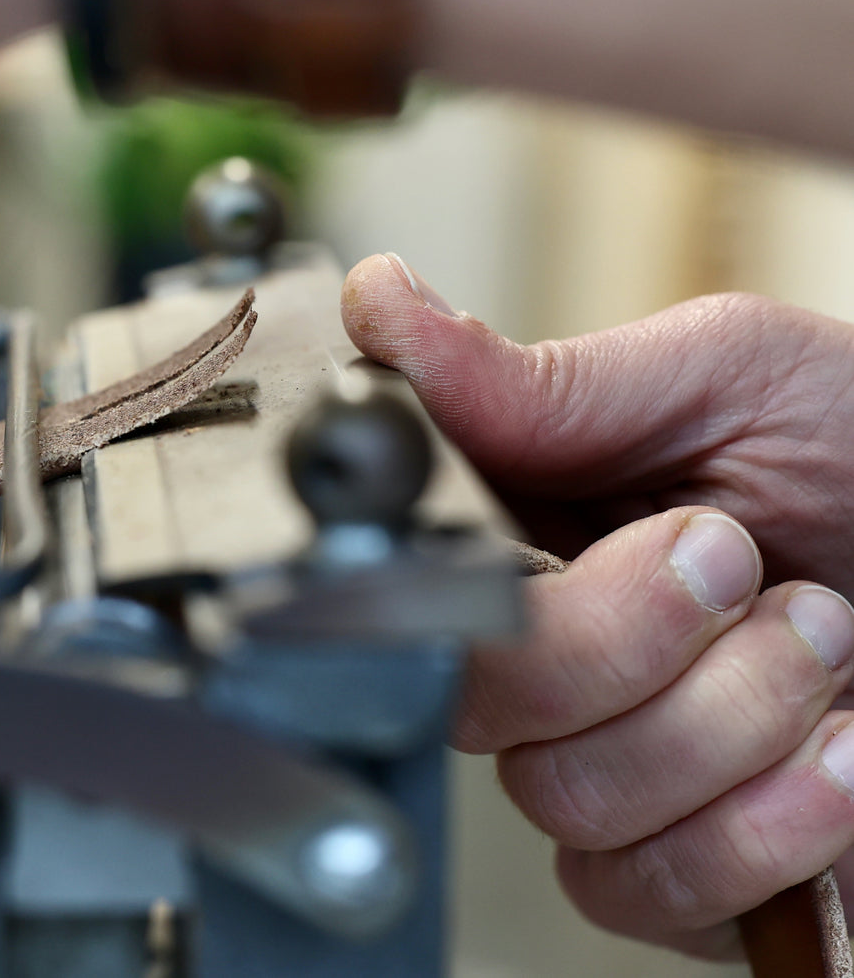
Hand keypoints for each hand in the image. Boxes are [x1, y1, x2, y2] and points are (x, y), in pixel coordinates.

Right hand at [341, 252, 853, 956]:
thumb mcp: (722, 375)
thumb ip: (541, 376)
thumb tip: (380, 302)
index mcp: (529, 541)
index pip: (416, 586)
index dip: (469, 579)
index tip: (586, 531)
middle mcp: (549, 662)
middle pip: (473, 702)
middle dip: (614, 639)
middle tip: (732, 560)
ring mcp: (612, 771)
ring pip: (561, 797)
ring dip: (716, 719)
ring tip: (815, 637)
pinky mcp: (685, 870)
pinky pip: (643, 887)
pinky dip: (756, 827)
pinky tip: (836, 754)